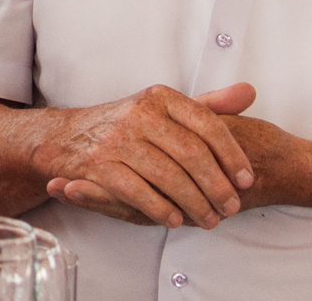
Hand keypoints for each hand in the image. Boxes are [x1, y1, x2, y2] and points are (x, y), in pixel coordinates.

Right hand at [51, 101, 311, 222]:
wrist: (63, 137)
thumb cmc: (125, 127)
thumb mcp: (163, 109)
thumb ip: (208, 105)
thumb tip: (248, 92)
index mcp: (159, 97)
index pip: (207, 125)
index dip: (232, 156)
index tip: (247, 180)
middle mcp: (138, 113)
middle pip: (191, 154)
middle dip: (217, 187)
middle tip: (231, 208)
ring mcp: (116, 138)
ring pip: (168, 176)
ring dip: (194, 204)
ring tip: (209, 220)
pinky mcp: (98, 165)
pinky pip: (138, 192)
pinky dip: (161, 208)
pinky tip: (175, 219)